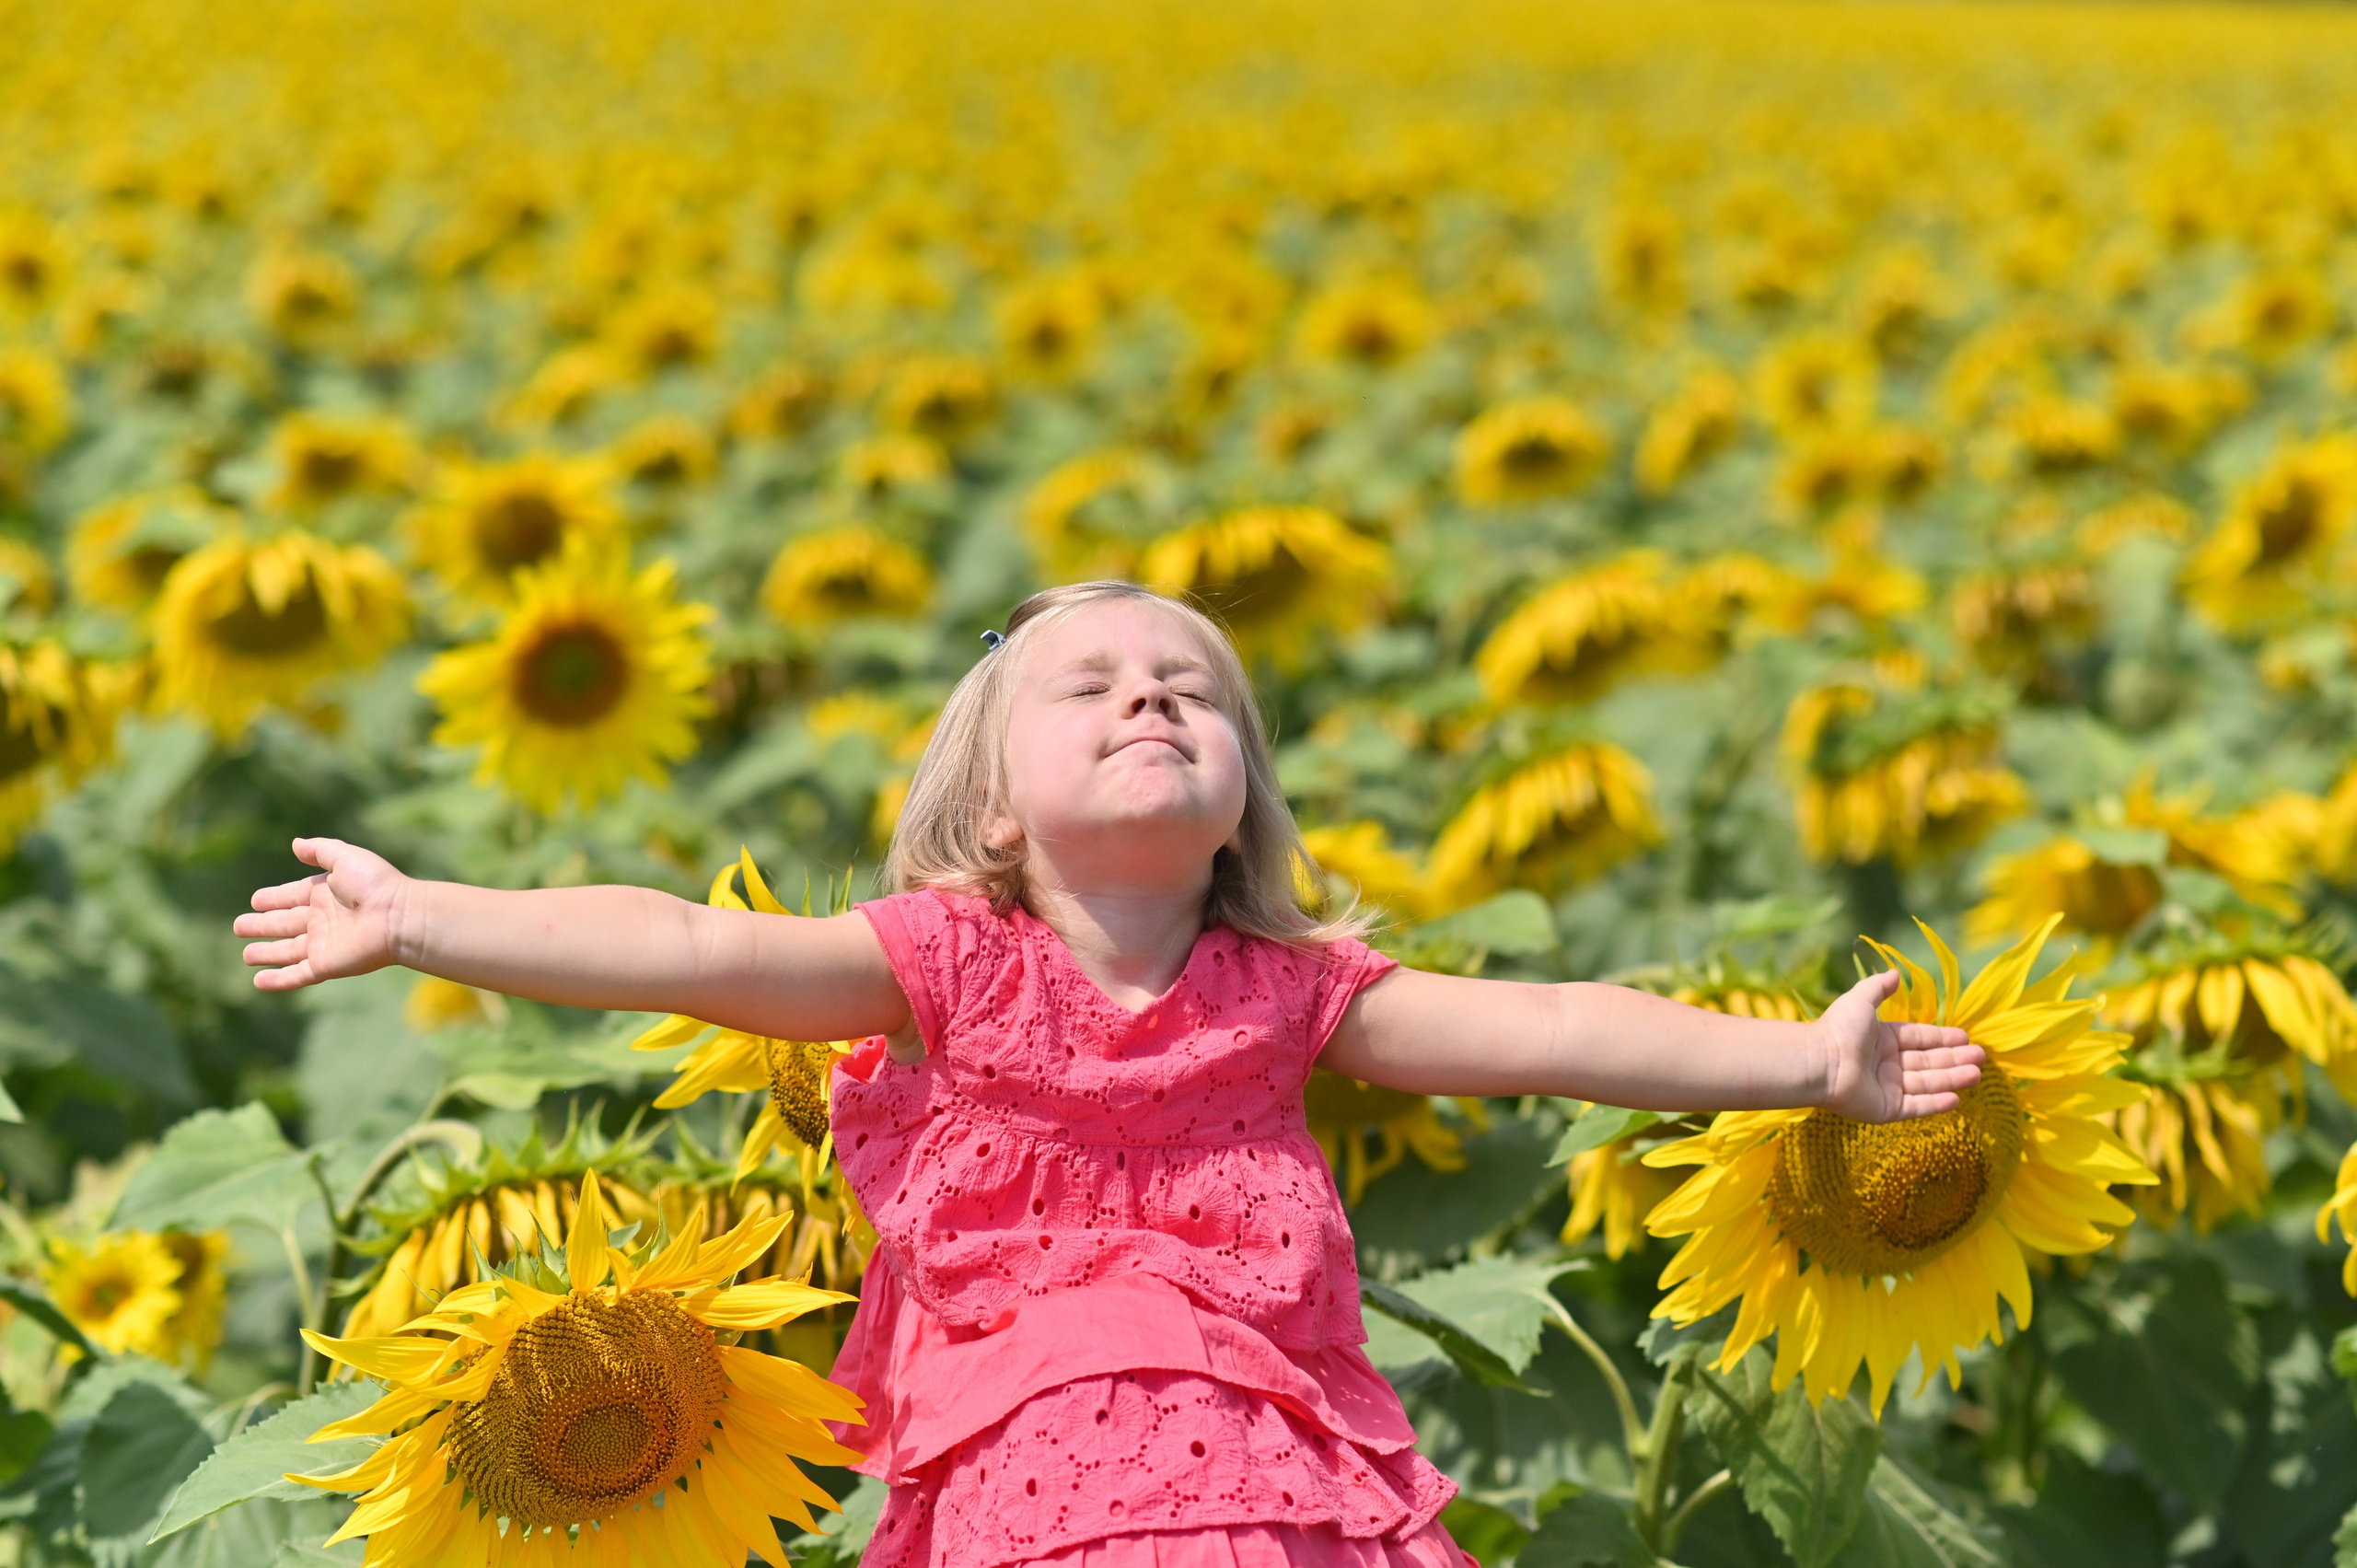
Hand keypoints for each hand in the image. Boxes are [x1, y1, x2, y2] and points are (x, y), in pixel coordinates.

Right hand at [235, 837, 409, 990]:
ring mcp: (323, 944)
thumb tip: (295, 844)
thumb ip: (320, 850)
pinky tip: (259, 981)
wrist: (398, 917)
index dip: (273, 898)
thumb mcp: (345, 858)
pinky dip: (277, 980)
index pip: (292, 896)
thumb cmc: (375, 884)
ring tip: (246, 954)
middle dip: (263, 925)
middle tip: (239, 925)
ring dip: (266, 953)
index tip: (255, 900)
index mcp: (325, 893)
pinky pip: (296, 975)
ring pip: (287, 951)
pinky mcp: (325, 965)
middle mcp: (322, 920)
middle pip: (285, 923)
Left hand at [1811, 968, 1984, 1121]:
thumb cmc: (1839, 1030)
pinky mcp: (1886, 1109)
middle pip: (1928, 1062)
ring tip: (1977, 1074)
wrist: (1820, 1062)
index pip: (1919, 1038)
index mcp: (1881, 1040)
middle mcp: (1886, 1064)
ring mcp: (1887, 1088)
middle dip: (1955, 1059)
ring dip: (1952, 1079)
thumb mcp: (1860, 1000)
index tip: (1966, 1037)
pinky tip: (1957, 1098)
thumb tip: (1895, 973)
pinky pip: (1916, 1106)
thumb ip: (1878, 987)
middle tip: (1981, 1057)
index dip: (1942, 1038)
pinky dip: (1936, 1103)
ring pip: (1927, 1083)